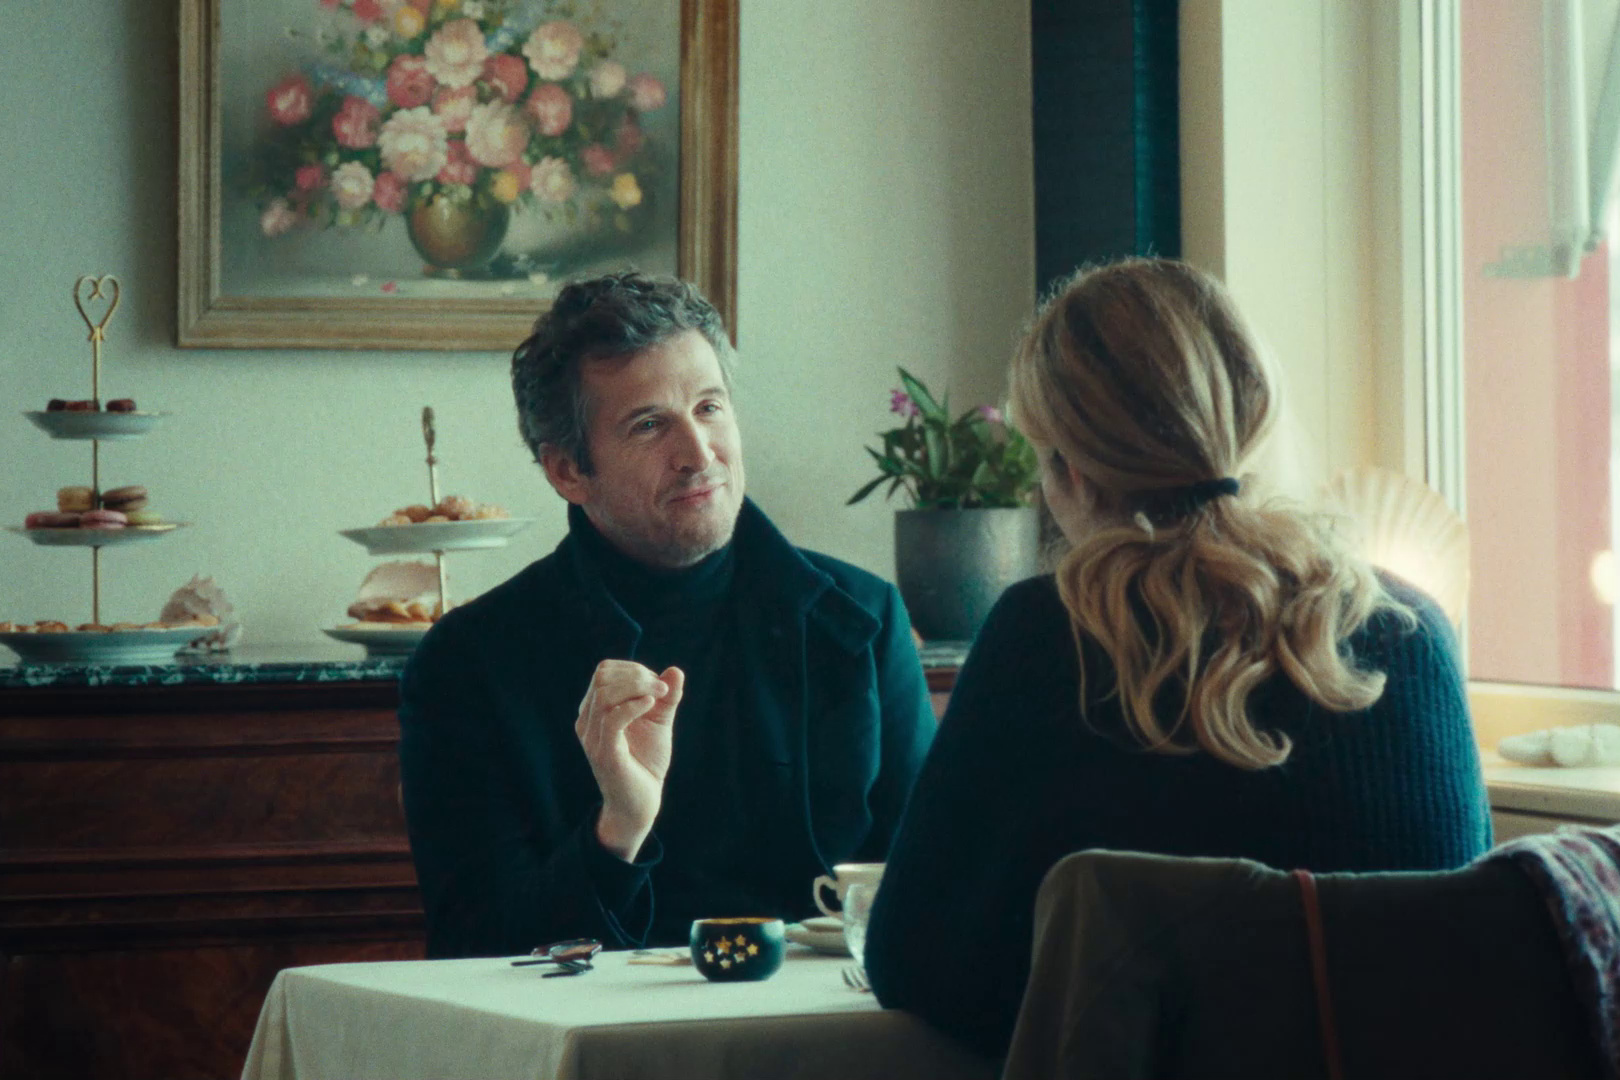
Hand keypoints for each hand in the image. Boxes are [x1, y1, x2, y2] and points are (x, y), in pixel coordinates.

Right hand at [575, 660, 684, 860]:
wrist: (641, 803)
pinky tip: (650, 705)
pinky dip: (633, 706)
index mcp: (595, 710)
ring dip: (638, 687)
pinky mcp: (604, 754)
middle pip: (602, 677)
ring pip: (604, 694)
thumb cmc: (646, 761)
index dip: (634, 669)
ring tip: (660, 696)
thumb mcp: (659, 722)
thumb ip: (666, 696)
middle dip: (636, 675)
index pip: (604, 671)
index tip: (659, 685)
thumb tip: (675, 670)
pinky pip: (611, 719)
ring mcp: (592, 738)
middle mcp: (587, 721)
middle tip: (663, 690)